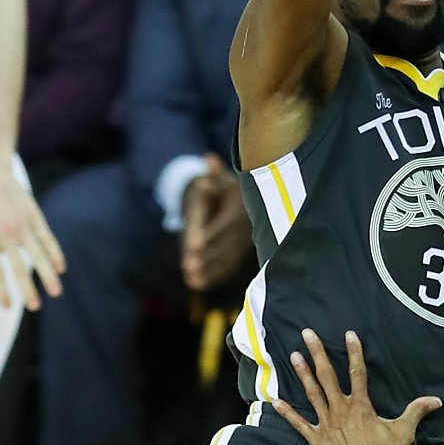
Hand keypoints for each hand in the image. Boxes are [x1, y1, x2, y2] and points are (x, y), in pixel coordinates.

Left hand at [0, 147, 64, 311]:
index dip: (1, 290)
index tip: (7, 306)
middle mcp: (5, 234)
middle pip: (19, 267)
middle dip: (28, 289)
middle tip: (35, 307)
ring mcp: (22, 225)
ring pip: (38, 255)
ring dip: (47, 275)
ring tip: (57, 292)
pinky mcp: (34, 216)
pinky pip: (47, 238)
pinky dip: (55, 253)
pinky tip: (60, 268)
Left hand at [181, 156, 253, 292]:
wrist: (254, 203)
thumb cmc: (230, 187)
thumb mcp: (225, 178)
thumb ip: (215, 175)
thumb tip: (209, 160)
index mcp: (239, 211)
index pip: (222, 225)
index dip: (208, 235)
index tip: (193, 245)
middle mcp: (243, 230)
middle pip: (223, 246)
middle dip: (206, 257)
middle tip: (189, 266)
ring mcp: (242, 245)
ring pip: (224, 260)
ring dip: (208, 271)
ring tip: (191, 279)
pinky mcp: (239, 255)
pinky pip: (227, 267)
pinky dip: (213, 277)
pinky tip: (196, 285)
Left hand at [272, 329, 440, 444]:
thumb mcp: (404, 431)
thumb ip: (417, 411)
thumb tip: (437, 400)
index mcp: (361, 407)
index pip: (357, 373)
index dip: (354, 352)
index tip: (349, 334)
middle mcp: (341, 412)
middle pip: (327, 376)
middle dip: (317, 353)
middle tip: (307, 334)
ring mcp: (327, 426)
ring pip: (312, 394)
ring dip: (302, 374)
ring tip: (294, 356)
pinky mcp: (317, 441)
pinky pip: (299, 425)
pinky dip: (288, 413)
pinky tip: (276, 402)